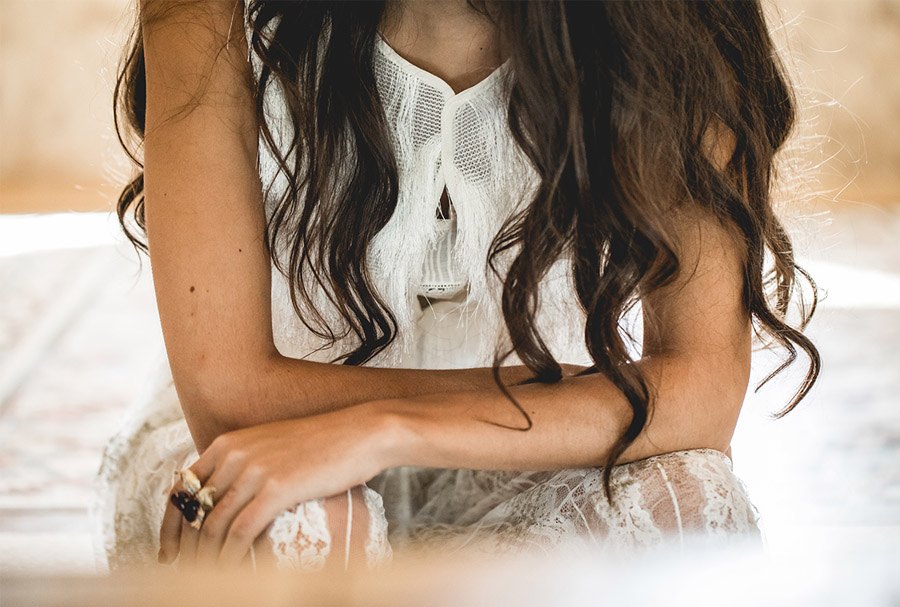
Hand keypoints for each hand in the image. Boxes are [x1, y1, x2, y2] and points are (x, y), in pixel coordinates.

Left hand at [158, 405, 392, 568]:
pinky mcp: (277, 488)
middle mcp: (234, 454)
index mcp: (228, 443)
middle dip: (184, 547)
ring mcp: (254, 470)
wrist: (360, 433)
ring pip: (214, 524)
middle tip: (182, 573)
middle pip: (192, 510)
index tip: (168, 551)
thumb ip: (245, 466)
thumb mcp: (272, 446)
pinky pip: (242, 531)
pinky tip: (233, 571)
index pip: (181, 487)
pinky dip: (232, 556)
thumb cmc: (322, 444)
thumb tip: (225, 500)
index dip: (169, 524)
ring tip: (207, 579)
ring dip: (206, 558)